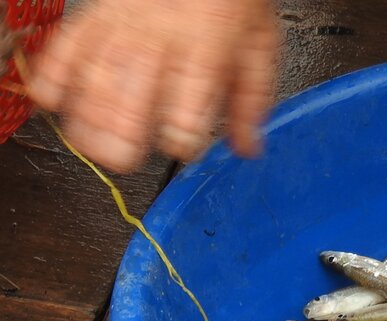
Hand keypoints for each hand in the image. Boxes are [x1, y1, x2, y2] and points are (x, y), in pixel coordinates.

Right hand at [28, 0, 279, 171]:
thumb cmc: (230, 0)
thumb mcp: (257, 47)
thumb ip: (251, 101)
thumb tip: (247, 149)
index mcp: (206, 46)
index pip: (190, 95)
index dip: (183, 129)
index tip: (183, 147)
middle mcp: (161, 36)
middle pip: (136, 85)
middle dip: (124, 129)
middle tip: (122, 160)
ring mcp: (124, 22)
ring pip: (97, 68)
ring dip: (87, 111)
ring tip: (88, 143)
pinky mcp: (97, 13)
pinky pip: (68, 41)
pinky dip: (53, 71)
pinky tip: (50, 99)